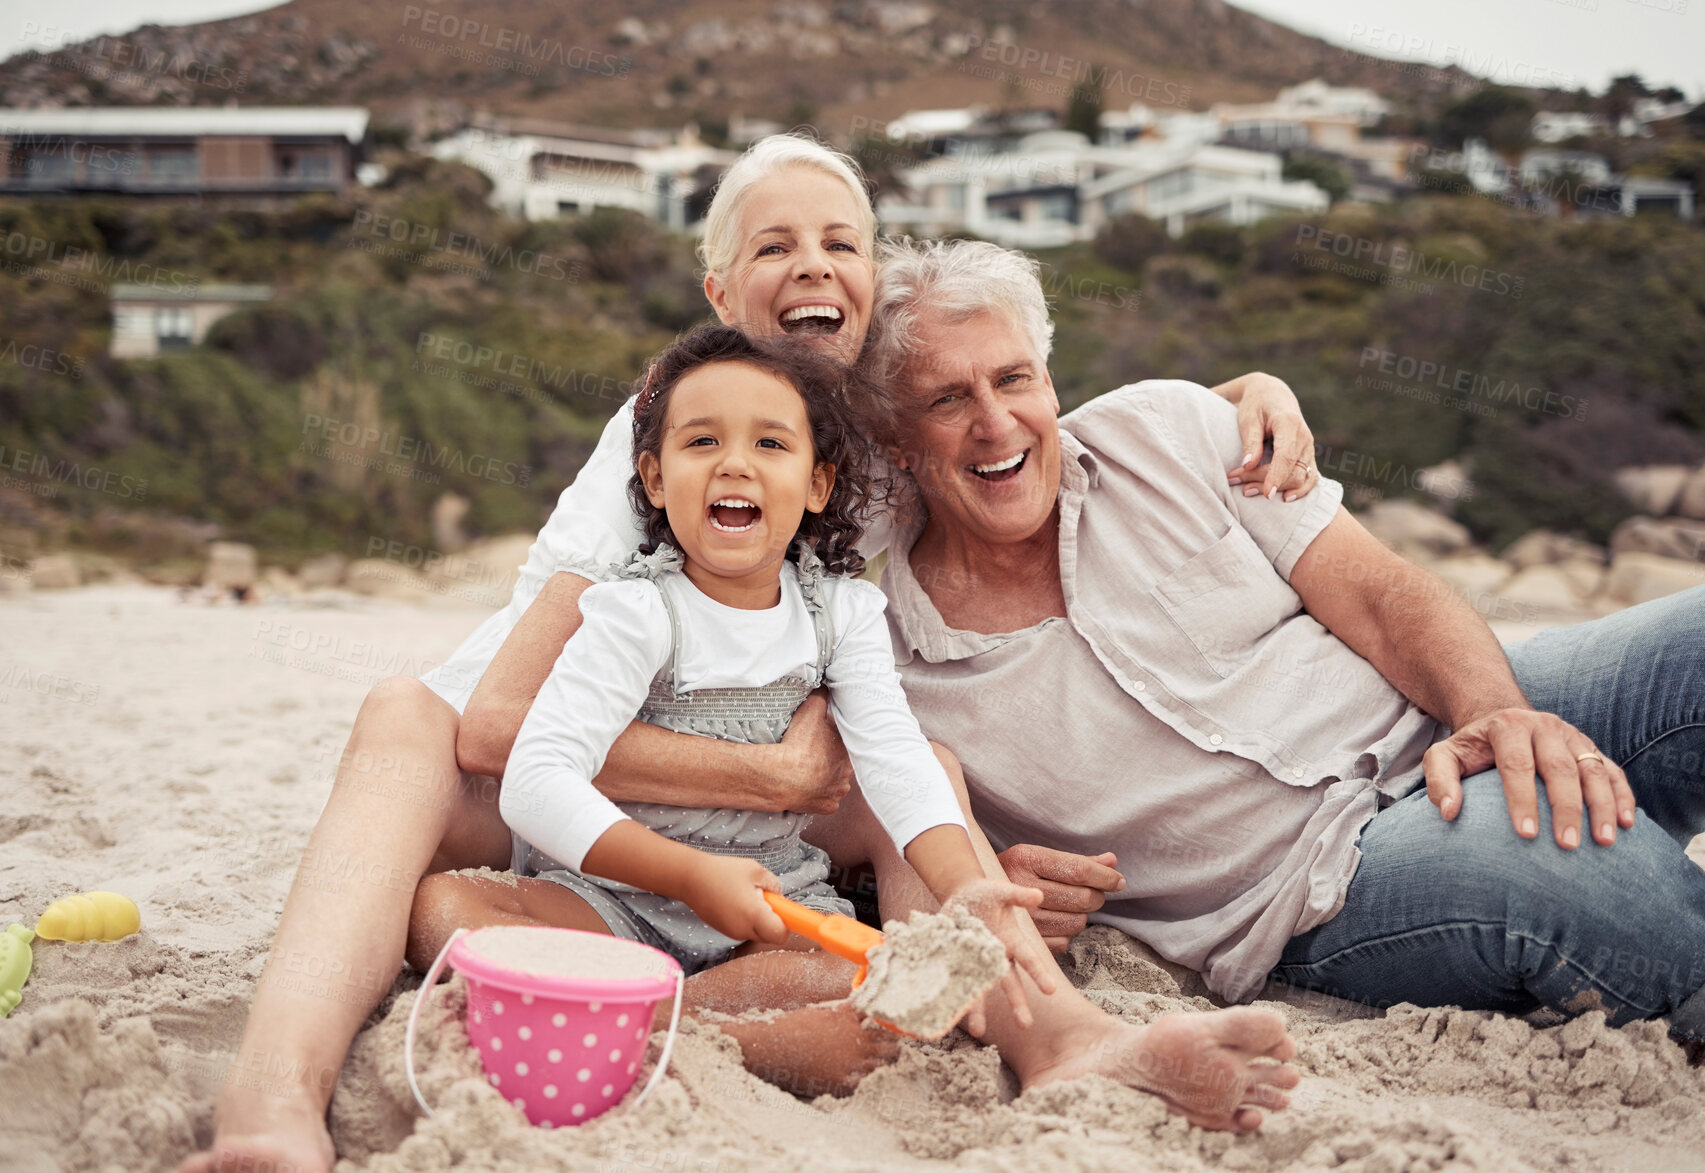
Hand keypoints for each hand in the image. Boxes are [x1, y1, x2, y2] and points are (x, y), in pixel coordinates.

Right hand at [682, 854, 788, 943]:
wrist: (690, 878)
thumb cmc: (723, 872)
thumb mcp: (755, 870)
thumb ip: (774, 885)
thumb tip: (780, 897)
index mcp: (754, 914)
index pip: (780, 935)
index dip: (787, 925)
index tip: (788, 913)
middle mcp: (743, 929)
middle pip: (770, 936)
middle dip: (774, 921)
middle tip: (765, 899)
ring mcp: (732, 932)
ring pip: (757, 933)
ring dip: (759, 920)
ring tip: (746, 896)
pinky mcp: (723, 931)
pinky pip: (744, 930)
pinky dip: (746, 920)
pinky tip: (735, 900)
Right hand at [770, 690, 854, 813]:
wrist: (783, 777)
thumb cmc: (799, 744)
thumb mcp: (810, 711)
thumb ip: (821, 696)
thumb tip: (826, 686)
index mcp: (849, 751)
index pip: (845, 741)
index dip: (832, 737)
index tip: (820, 736)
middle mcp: (849, 774)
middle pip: (841, 763)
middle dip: (829, 758)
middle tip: (812, 752)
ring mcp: (838, 793)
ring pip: (834, 782)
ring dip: (824, 777)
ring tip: (808, 770)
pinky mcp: (826, 807)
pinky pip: (824, 800)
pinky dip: (817, 794)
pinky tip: (807, 786)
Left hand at [942, 877, 1056, 1035]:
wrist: (961, 896)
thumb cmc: (986, 894)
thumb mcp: (1000, 892)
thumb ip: (1018, 896)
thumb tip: (1038, 895)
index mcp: (1012, 940)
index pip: (1028, 959)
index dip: (1039, 974)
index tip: (1051, 991)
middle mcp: (997, 957)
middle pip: (1009, 983)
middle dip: (1017, 1003)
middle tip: (1025, 1025)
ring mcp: (976, 962)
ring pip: (980, 990)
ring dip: (978, 1010)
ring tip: (977, 1031)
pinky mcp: (957, 962)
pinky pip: (956, 982)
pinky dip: (952, 996)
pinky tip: (947, 1013)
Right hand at [997, 844, 1125, 951]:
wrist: (974, 898)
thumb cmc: (1016, 874)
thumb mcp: (1039, 859)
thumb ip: (1077, 861)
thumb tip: (1112, 860)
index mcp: (1025, 859)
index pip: (1078, 869)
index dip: (1104, 876)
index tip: (1118, 880)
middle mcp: (1021, 886)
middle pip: (1082, 898)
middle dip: (1097, 896)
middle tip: (1093, 893)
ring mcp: (1020, 917)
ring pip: (1077, 922)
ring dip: (1081, 915)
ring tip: (1069, 907)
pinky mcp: (1023, 941)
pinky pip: (1064, 942)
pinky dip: (1067, 933)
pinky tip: (1055, 922)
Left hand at [1225, 373, 1317, 502]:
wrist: (1273, 395)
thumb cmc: (1256, 405)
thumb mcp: (1248, 418)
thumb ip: (1250, 441)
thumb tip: (1248, 464)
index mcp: (1289, 423)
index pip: (1286, 455)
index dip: (1277, 475)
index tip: (1267, 493)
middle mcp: (1304, 437)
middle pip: (1292, 469)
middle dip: (1264, 481)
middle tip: (1236, 482)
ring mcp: (1309, 447)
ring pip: (1300, 477)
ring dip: (1277, 488)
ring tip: (1247, 490)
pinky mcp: (1308, 456)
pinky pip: (1310, 477)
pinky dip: (1300, 490)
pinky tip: (1285, 499)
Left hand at [1423, 707, 1635, 848]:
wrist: (1502, 719)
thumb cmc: (1472, 748)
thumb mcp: (1445, 755)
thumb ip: (1439, 779)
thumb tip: (1448, 812)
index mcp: (1509, 726)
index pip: (1517, 765)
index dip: (1522, 800)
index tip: (1526, 835)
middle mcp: (1545, 727)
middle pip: (1560, 768)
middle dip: (1566, 808)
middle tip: (1567, 845)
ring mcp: (1573, 737)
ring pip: (1593, 770)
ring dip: (1602, 805)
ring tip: (1605, 840)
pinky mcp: (1591, 749)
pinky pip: (1613, 772)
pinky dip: (1622, 796)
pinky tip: (1627, 824)